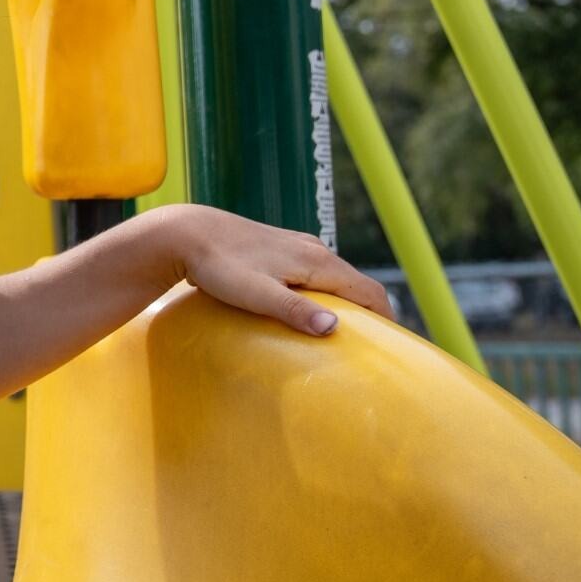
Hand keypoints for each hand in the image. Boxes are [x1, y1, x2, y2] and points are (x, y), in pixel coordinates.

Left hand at [152, 203, 394, 336]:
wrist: (187, 233)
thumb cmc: (219, 266)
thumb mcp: (257, 294)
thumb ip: (294, 311)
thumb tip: (334, 327)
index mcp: (317, 261)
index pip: (368, 291)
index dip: (386, 319)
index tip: (393, 348)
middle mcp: (314, 249)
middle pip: (356, 284)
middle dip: (369, 314)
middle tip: (372, 348)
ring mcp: (297, 246)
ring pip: (335, 278)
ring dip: (346, 303)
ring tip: (346, 334)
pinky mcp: (280, 248)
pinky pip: (316, 273)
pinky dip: (325, 293)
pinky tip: (312, 310)